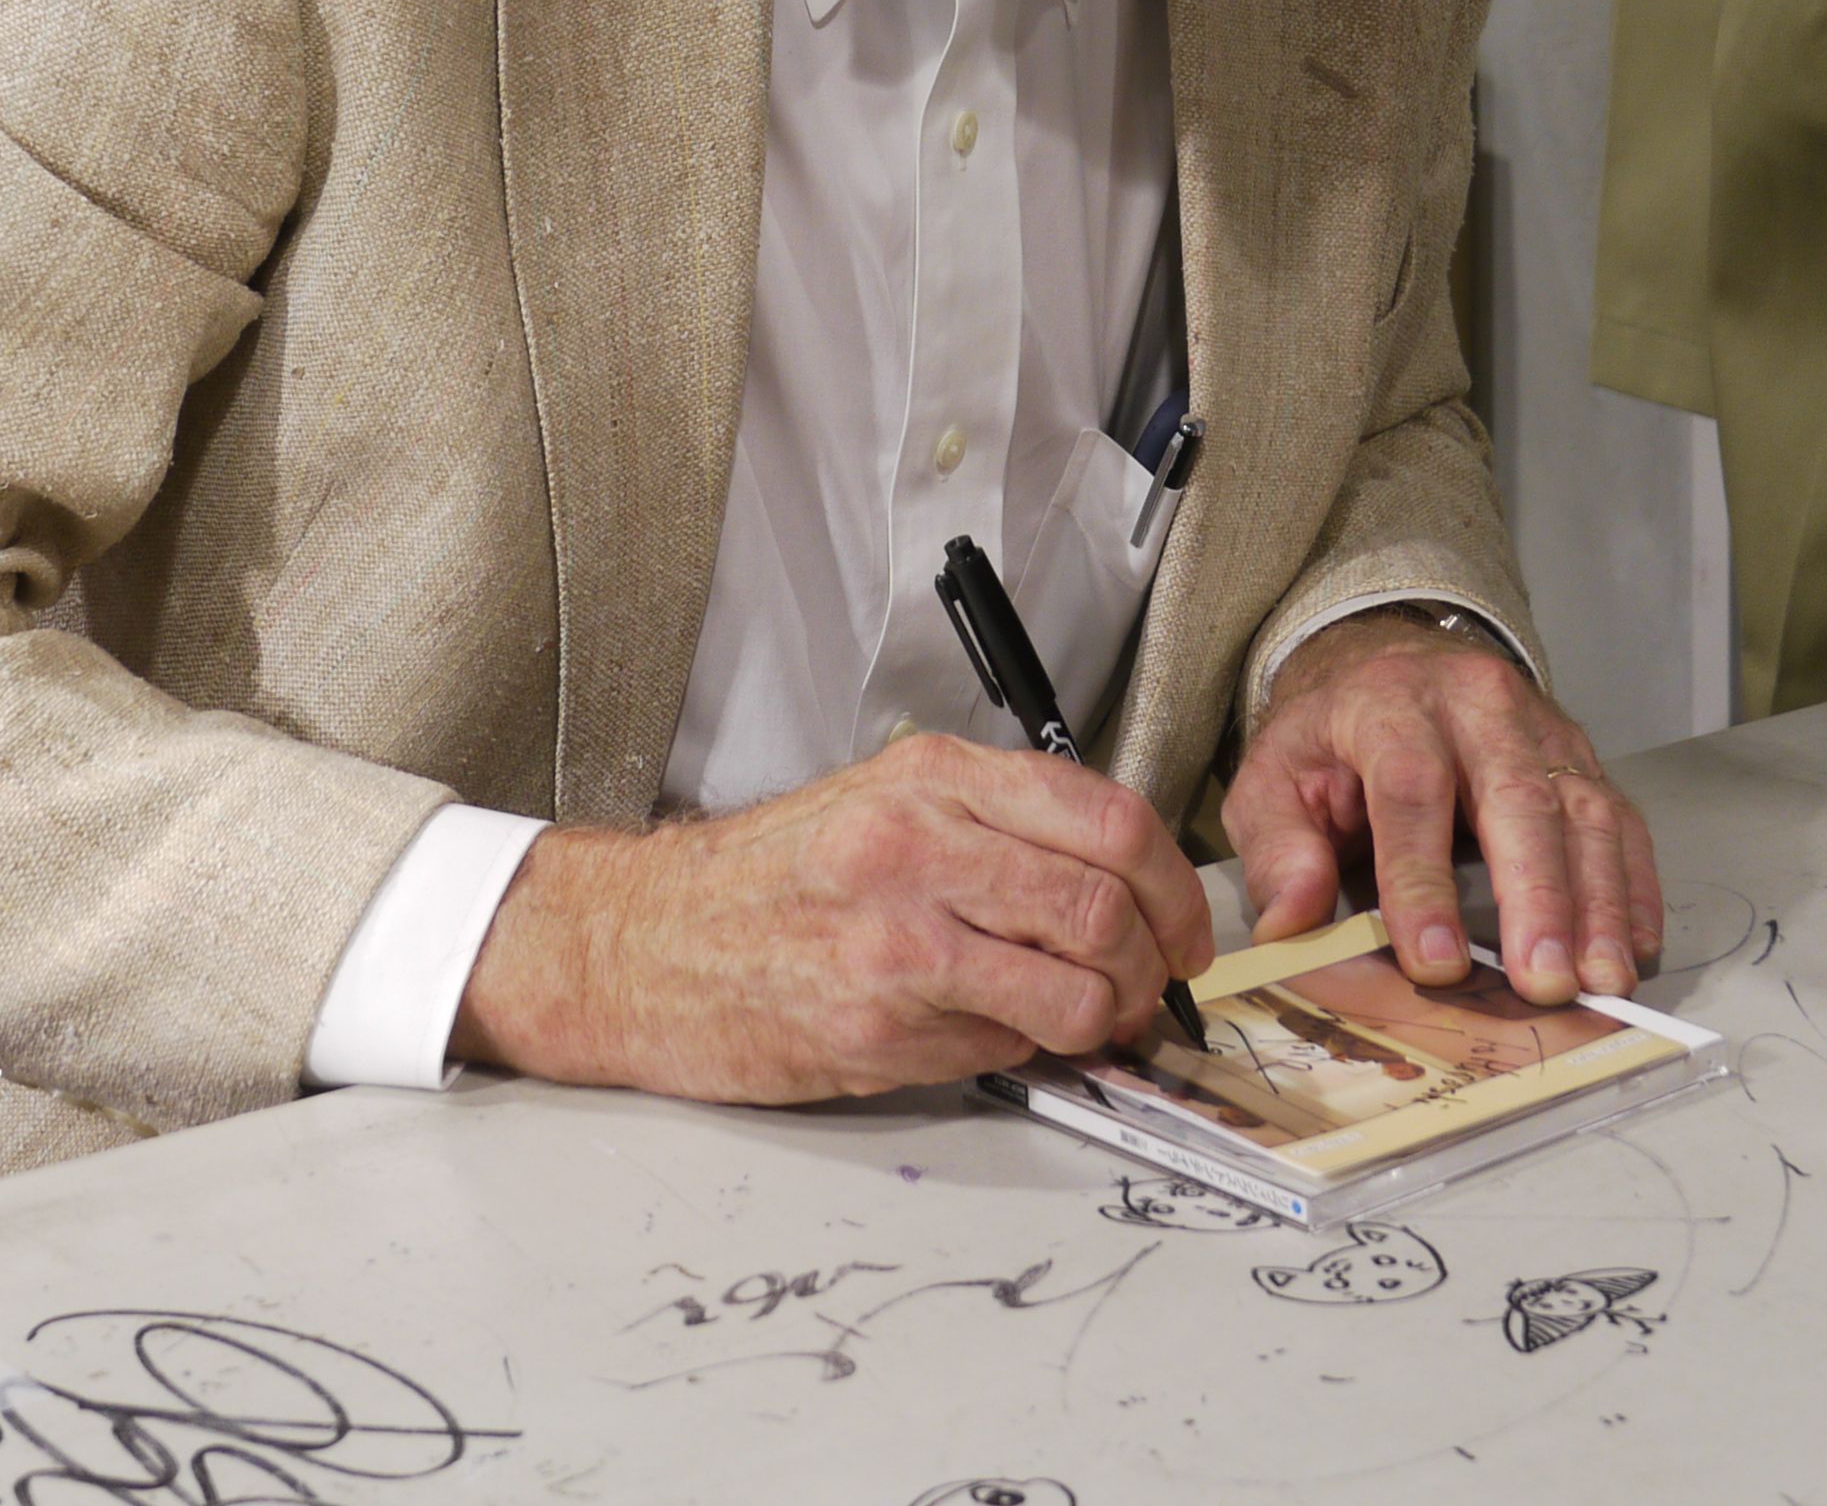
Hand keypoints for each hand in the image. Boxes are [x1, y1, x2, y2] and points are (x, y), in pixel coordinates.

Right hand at [446, 732, 1213, 1102]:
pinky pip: (1012, 1043)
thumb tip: (1117, 900)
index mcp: (933, 776)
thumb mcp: (882, 807)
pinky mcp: (878, 1017)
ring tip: (1094, 1022)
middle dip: (1157, 961)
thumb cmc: (765, 883)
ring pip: (1080, 980)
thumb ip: (996, 836)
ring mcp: (899, 931)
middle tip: (1152, 987)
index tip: (1184, 926)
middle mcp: (920, 840)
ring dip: (1111, 1015)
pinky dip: (1036, 1051)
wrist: (642, 944)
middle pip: (1109, 901)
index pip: (1108, 818)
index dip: (1175, 885)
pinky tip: (1008, 1040)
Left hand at [1225, 611, 1663, 1007]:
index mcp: (1388, 705)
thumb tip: (1291, 925)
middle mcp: (1477, 705)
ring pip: (1582, 811)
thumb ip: (1277, 851)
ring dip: (1596, 902)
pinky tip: (1631, 946)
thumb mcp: (1272, 780)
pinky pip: (1622, 820)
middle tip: (1541, 981)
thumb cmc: (1330, 741)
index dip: (1421, 881)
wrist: (1387, 661)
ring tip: (1598, 981)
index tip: (1433, 962)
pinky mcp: (1582, 759)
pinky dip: (1631, 886)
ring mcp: (1541, 729)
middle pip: (1517, 797)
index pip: (1411, 790)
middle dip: (1535, 896)